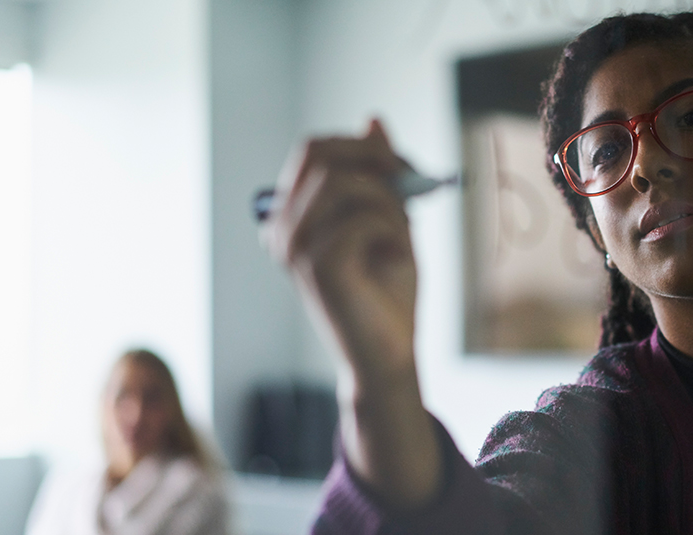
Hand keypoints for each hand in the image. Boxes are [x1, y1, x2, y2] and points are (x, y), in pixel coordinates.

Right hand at [269, 119, 416, 380]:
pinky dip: (394, 229)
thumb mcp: (388, 217)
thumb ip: (378, 172)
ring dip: (388, 200)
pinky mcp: (319, 267)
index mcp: (291, 216)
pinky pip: (364, 218)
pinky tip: (397, 256)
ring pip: (345, 183)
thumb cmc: (388, 291)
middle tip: (411, 181)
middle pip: (321, 154)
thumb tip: (374, 119)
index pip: (313, 149)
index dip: (361, 145)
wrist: (390, 356)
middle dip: (374, 159)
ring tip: (403, 233)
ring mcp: (294, 248)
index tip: (401, 164)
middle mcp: (281, 230)